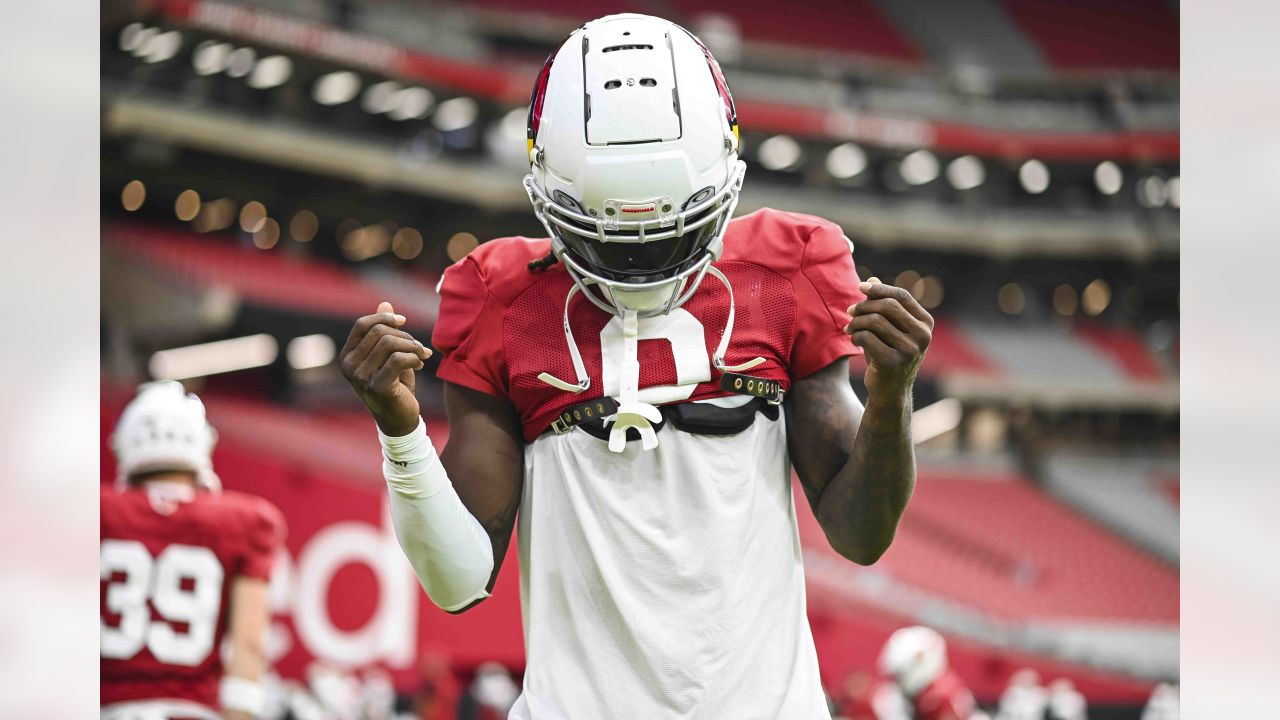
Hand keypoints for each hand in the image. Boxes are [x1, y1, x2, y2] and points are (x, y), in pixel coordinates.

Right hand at [340, 301, 432, 436]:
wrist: (399, 419)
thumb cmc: (394, 385)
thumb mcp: (389, 355)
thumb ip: (385, 331)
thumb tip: (385, 304)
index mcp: (347, 355)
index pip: (361, 324)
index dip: (384, 318)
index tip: (403, 322)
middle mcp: (348, 366)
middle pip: (379, 332)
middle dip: (404, 335)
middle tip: (418, 347)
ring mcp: (360, 377)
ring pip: (390, 344)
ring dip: (412, 346)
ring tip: (421, 355)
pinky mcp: (377, 387)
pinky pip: (399, 359)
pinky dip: (414, 358)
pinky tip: (420, 365)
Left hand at [844, 278, 932, 404]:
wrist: (890, 391)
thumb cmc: (888, 353)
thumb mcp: (888, 329)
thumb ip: (882, 305)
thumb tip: (871, 280)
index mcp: (925, 323)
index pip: (902, 296)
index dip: (880, 288)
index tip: (860, 286)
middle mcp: (923, 336)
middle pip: (888, 306)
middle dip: (864, 306)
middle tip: (850, 311)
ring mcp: (911, 350)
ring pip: (875, 322)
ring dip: (856, 322)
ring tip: (849, 328)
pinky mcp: (894, 363)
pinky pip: (867, 338)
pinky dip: (856, 336)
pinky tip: (854, 340)